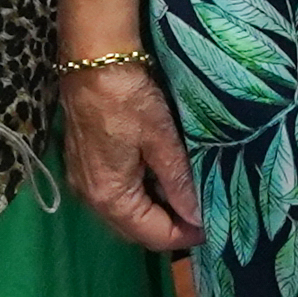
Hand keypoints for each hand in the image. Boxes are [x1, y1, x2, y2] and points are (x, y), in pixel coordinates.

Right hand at [60, 58, 198, 255]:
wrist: (91, 59)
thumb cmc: (128, 97)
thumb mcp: (161, 139)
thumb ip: (178, 182)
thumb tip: (197, 216)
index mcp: (110, 196)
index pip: (151, 235)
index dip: (184, 236)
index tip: (213, 227)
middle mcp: (91, 198)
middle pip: (135, 230)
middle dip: (170, 227)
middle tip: (204, 213)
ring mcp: (84, 182)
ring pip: (125, 213)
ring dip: (155, 211)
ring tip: (189, 197)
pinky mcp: (84, 165)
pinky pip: (116, 194)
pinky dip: (140, 195)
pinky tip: (163, 179)